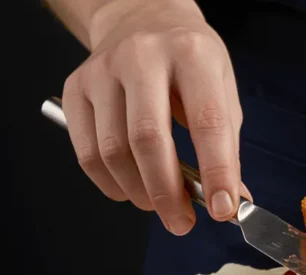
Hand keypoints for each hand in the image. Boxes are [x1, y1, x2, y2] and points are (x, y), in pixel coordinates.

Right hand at [61, 0, 247, 234]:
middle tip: (182, 223)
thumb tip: (230, 200)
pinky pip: (87, 152)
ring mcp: (102, 71)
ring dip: (139, 192)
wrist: (142, 17)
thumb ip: (227, 145)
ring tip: (161, 206)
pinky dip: (111, 184)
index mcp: (192, 56)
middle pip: (148, 139)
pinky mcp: (75, 88)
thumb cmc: (190, 61)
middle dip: (168, 193)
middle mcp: (142, 57)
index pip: (207, 123)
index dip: (217, 172)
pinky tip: (132, 190)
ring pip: (113, 151)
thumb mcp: (222, 89)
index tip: (223, 210)